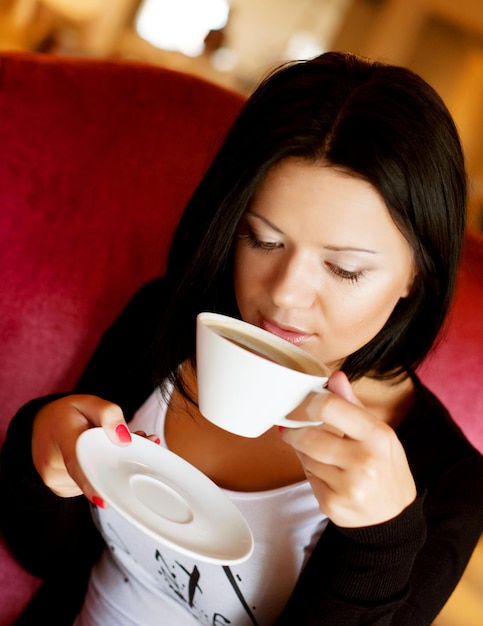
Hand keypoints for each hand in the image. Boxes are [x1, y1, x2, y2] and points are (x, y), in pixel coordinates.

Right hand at [32, 395, 158, 503]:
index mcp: (61, 436)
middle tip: (146, 440)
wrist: (40, 426)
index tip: (103, 500)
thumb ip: (108, 414)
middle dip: (123, 463)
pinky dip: (103, 472)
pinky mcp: (62, 489)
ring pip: (95, 479)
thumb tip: (125, 439)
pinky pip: (89, 483)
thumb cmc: (66, 414)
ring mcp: (56, 480)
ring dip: (114, 466)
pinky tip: (104, 457)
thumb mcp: (87, 402)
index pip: (75, 463)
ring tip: (118, 445)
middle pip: (95, 474)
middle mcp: (53, 463)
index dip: (90, 483)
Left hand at [280, 371, 416, 527]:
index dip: (308, 403)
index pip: (329, 407)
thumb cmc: (384, 466)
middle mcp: (364, 462)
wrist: (393, 516)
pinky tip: (326, 473)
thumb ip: (351, 404)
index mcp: (377, 436)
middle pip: (308, 435)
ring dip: (303, 451)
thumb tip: (335, 377)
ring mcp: (347, 487)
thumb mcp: (377, 431)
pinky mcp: (332, 505)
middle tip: (291, 426)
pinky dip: (310, 472)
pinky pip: (308, 478)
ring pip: (305, 457)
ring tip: (319, 451)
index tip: (302, 405)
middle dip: (295, 429)